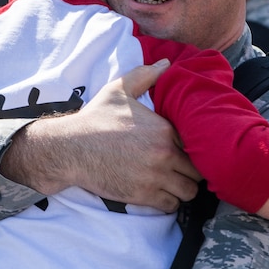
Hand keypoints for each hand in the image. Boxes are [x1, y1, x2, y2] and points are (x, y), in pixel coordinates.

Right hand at [1, 60, 200, 212]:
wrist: (71, 148)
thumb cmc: (95, 119)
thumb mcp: (118, 90)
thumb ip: (144, 76)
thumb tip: (165, 63)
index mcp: (164, 129)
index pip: (197, 145)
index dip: (192, 148)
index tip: (182, 150)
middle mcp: (164, 154)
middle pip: (197, 172)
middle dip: (190, 171)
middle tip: (180, 169)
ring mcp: (154, 177)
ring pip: (188, 192)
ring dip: (182, 188)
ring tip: (172, 182)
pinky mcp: (143, 196)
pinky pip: (171, 206)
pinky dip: (168, 202)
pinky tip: (158, 192)